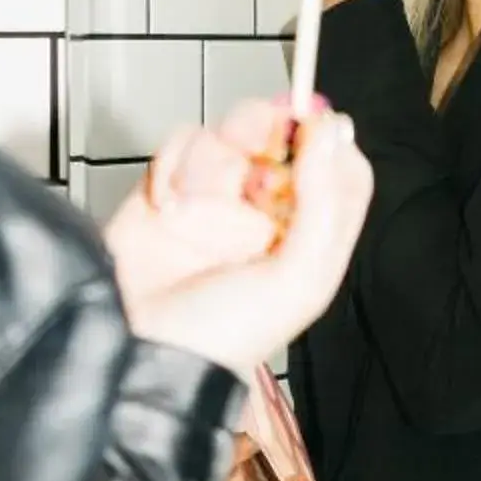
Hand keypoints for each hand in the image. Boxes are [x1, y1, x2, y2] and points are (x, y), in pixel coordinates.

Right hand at [105, 100, 372, 380]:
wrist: (142, 348)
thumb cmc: (226, 334)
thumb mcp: (298, 280)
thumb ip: (326, 205)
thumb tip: (333, 133)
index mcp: (309, 232)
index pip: (337, 167)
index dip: (329, 142)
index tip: (316, 131)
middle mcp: (267, 210)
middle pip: (283, 134)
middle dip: (269, 131)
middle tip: (256, 153)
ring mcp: (217, 195)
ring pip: (230, 132)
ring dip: (216, 159)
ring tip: (201, 201)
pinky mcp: (169, 186)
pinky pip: (181, 141)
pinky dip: (175, 163)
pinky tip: (169, 205)